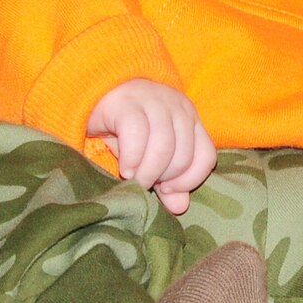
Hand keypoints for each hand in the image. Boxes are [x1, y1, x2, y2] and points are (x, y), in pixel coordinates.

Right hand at [87, 79, 217, 215]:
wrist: (97, 96)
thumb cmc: (127, 131)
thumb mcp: (150, 159)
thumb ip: (168, 183)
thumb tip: (180, 207)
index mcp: (190, 120)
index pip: (206, 156)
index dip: (189, 180)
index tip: (166, 189)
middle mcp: (178, 107)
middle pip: (183, 155)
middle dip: (163, 178)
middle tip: (144, 182)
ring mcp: (154, 100)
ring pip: (163, 146)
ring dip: (148, 172)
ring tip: (134, 178)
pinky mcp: (128, 102)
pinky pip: (137, 134)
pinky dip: (132, 158)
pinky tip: (125, 168)